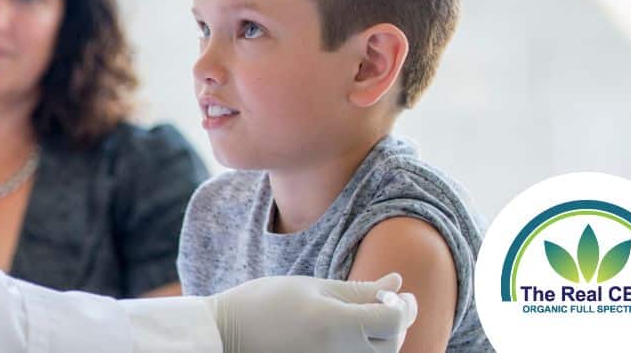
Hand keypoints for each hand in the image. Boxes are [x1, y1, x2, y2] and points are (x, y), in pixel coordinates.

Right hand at [209, 272, 418, 351]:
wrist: (226, 335)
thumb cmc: (265, 303)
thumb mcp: (312, 288)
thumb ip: (358, 290)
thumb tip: (398, 284)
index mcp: (337, 324)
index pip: (394, 320)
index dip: (404, 307)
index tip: (399, 295)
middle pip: (392, 344)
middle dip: (396, 322)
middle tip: (385, 303)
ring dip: (382, 339)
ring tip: (367, 319)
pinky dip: (362, 349)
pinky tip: (350, 335)